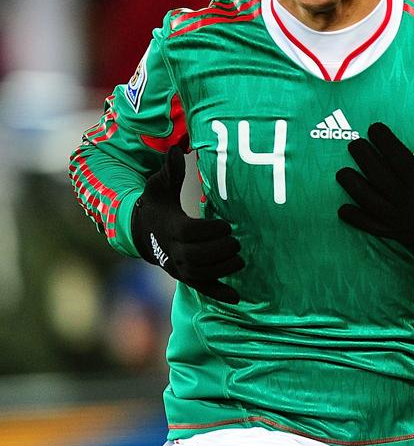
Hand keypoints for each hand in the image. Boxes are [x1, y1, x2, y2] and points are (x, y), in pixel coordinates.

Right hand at [131, 146, 243, 302]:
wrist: (141, 231)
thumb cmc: (156, 204)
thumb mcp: (159, 185)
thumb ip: (170, 170)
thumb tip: (177, 148)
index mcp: (169, 227)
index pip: (190, 233)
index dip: (210, 231)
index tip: (227, 226)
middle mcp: (171, 250)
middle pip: (196, 256)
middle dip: (219, 251)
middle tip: (237, 242)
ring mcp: (176, 266)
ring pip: (200, 274)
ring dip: (222, 269)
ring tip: (240, 260)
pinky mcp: (183, 276)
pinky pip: (200, 288)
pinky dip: (218, 293)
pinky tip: (237, 298)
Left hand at [336, 115, 413, 246]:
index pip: (397, 157)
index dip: (383, 140)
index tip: (373, 128)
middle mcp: (409, 200)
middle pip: (378, 176)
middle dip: (363, 157)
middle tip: (353, 144)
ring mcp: (401, 219)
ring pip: (370, 201)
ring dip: (353, 186)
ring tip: (342, 173)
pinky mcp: (397, 233)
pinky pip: (372, 226)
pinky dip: (357, 219)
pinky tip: (343, 209)